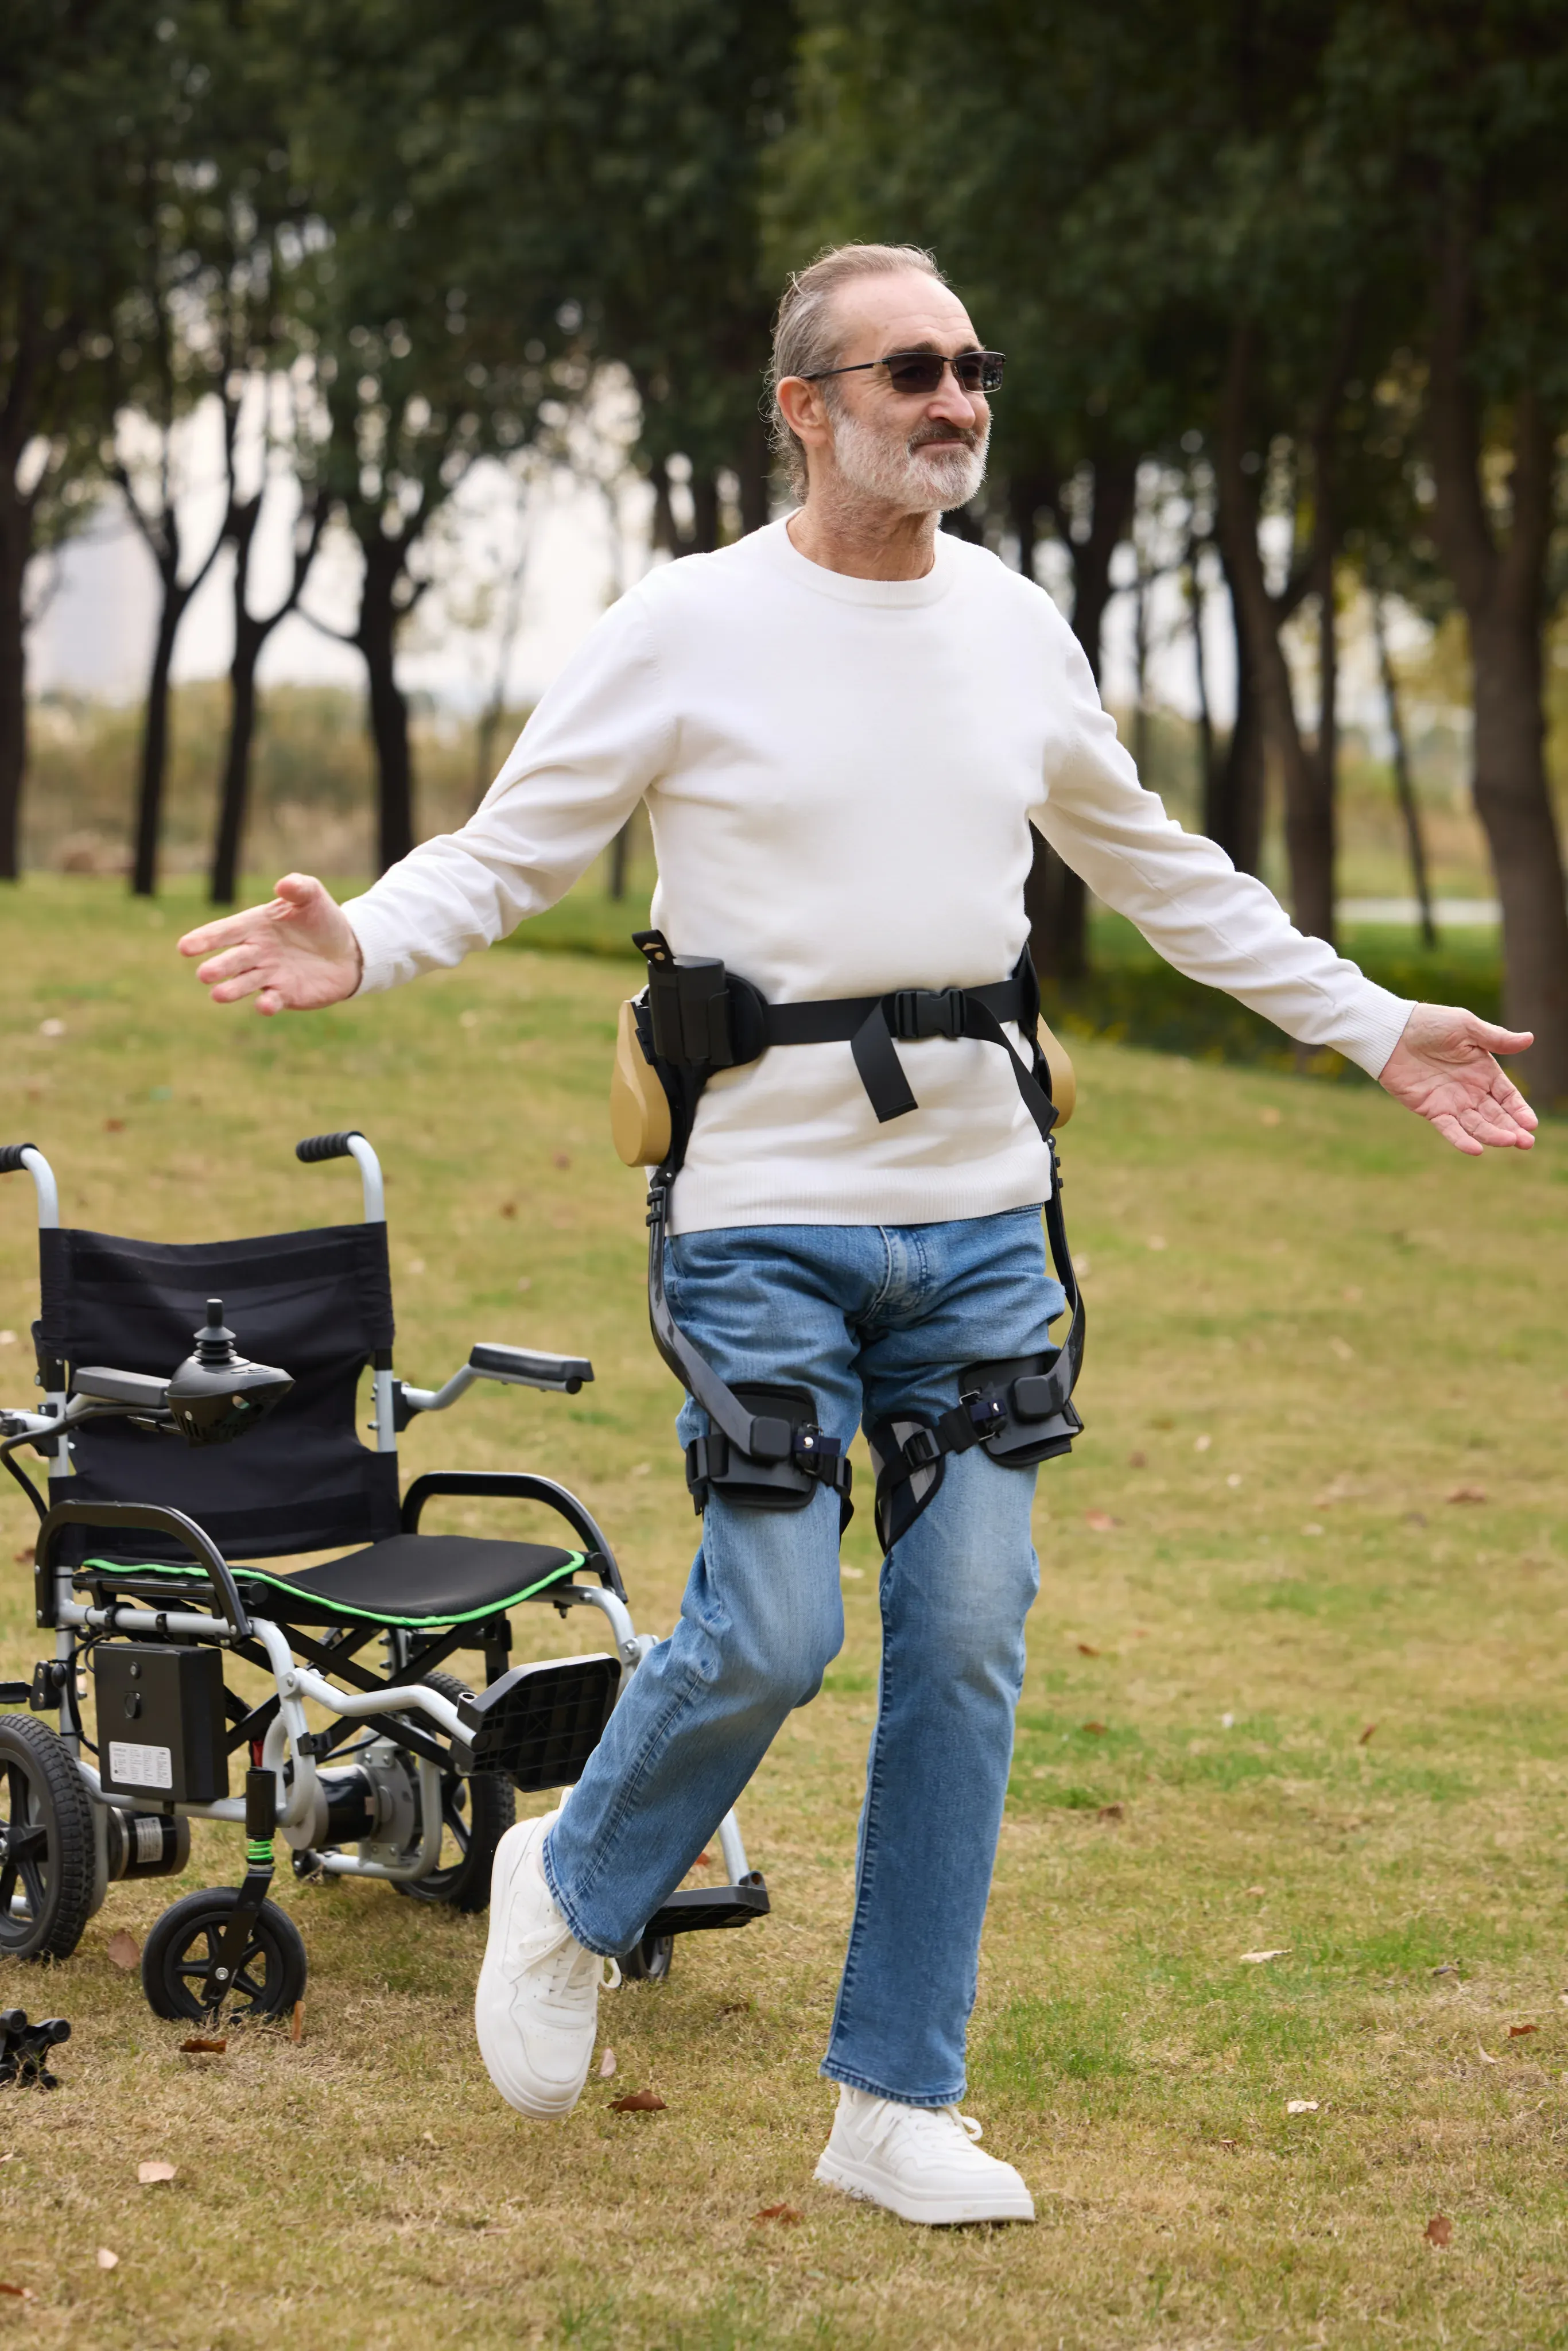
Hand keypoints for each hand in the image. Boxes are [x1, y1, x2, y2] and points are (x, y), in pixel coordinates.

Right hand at [178, 873, 362, 1014]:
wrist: (349, 949)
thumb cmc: (322, 919)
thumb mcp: (312, 897)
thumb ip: (298, 887)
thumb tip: (283, 884)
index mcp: (254, 926)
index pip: (224, 932)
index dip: (205, 939)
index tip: (185, 947)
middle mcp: (256, 952)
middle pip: (232, 960)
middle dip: (218, 967)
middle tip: (204, 974)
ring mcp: (269, 975)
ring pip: (245, 983)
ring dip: (232, 989)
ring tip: (218, 995)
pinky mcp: (286, 994)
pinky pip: (273, 1000)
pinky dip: (267, 1004)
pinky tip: (264, 1005)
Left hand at [1378, 1003, 1536, 1154]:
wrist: (1393, 1032)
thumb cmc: (1430, 1023)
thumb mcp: (1466, 1027)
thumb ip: (1496, 1038)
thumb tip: (1530, 1039)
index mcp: (1485, 1072)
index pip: (1508, 1096)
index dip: (1520, 1111)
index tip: (1531, 1125)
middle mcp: (1472, 1091)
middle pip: (1496, 1115)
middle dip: (1512, 1129)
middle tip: (1526, 1143)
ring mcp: (1452, 1102)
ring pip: (1476, 1125)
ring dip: (1492, 1135)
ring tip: (1508, 1142)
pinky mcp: (1431, 1110)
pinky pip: (1448, 1128)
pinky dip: (1461, 1140)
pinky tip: (1475, 1149)